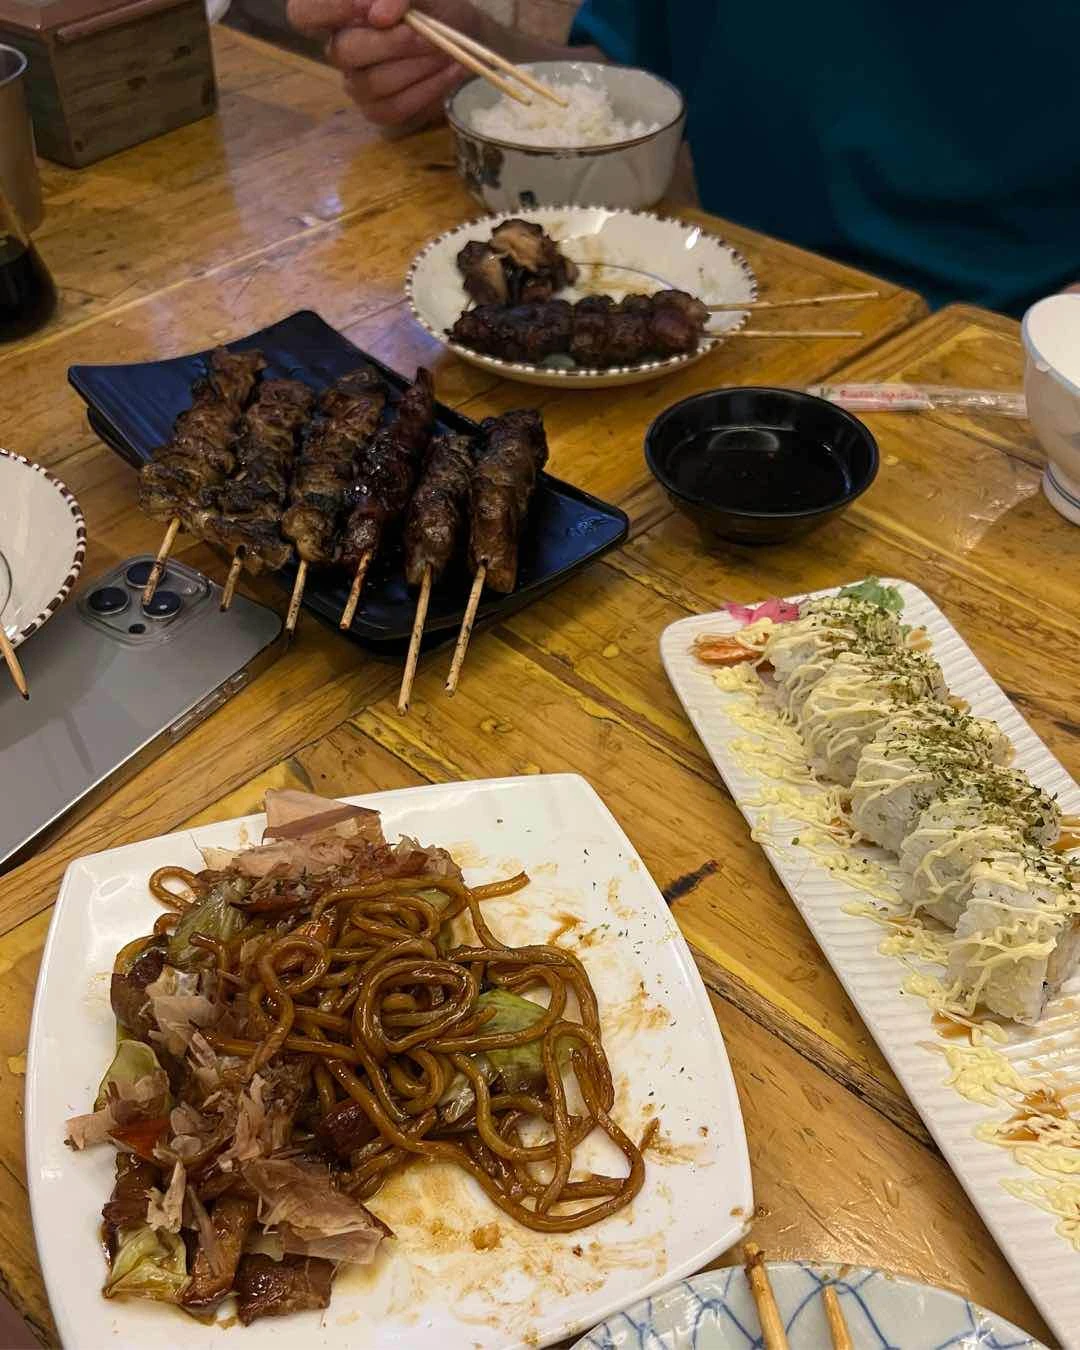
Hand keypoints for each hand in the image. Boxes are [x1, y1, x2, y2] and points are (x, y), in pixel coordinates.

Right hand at [287, 0, 478, 126]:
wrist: (464, 33)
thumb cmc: (434, 3)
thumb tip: (379, 14)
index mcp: (337, 12)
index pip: (302, 13)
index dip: (328, 9)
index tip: (366, 7)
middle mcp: (340, 48)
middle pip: (343, 52)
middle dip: (390, 43)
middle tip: (427, 35)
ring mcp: (356, 83)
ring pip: (372, 83)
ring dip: (415, 66)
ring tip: (444, 50)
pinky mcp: (379, 111)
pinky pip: (394, 108)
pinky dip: (428, 89)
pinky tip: (450, 70)